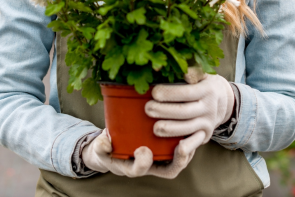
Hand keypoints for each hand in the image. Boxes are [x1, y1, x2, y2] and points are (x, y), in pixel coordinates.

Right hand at [82, 129, 199, 178]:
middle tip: (182, 148)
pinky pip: (183, 146)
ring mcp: (162, 157)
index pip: (140, 170)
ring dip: (189, 148)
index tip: (142, 150)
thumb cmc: (108, 147)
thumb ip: (100, 145)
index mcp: (133, 167)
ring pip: (180, 159)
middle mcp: (151, 165)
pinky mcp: (168, 147)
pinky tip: (193, 124)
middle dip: (178, 160)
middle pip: (169, 170)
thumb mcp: (100, 147)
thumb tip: (104, 142)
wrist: (113, 146)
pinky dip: (189, 138)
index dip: (143, 163)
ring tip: (194, 134)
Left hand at [145, 67, 234, 154]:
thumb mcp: (202, 73)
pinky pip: (195, 142)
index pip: (186, 92)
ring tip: (154, 128)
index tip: (153, 92)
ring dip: (170, 129)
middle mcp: (209, 107)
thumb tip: (182, 69)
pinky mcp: (206, 135)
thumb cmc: (204, 83)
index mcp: (207, 90)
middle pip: (185, 111)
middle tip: (147, 109)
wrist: (224, 101)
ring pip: (188, 128)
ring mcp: (208, 123)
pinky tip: (176, 147)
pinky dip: (187, 146)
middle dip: (164, 111)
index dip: (169, 93)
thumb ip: (192, 71)